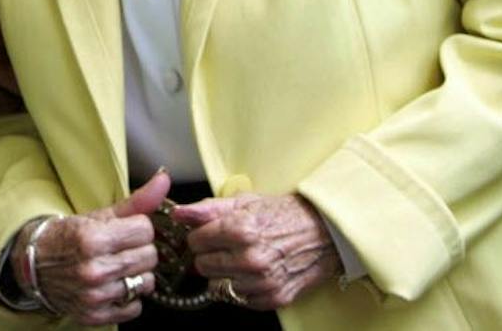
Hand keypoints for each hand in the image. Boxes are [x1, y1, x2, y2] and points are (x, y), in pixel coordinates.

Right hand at [13, 172, 168, 324]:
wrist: (36, 264)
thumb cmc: (70, 237)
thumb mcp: (99, 215)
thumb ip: (137, 200)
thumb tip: (164, 179)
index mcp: (93, 239)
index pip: (145, 230)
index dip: (138, 228)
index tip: (126, 230)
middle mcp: (94, 269)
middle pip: (149, 256)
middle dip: (140, 249)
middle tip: (123, 248)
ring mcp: (95, 296)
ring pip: (146, 283)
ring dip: (137, 274)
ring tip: (119, 267)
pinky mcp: (95, 315)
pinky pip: (135, 308)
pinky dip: (130, 298)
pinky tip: (115, 286)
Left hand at [172, 191, 339, 310]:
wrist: (323, 233)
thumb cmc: (283, 214)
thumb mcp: (245, 202)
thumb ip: (207, 208)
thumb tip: (178, 212)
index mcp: (240, 230)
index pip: (195, 241)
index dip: (199, 235)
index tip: (207, 233)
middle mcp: (250, 259)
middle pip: (202, 266)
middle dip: (208, 255)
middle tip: (223, 246)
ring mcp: (262, 282)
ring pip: (217, 286)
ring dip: (223, 273)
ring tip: (239, 258)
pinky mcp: (272, 299)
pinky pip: (238, 299)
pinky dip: (241, 288)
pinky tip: (252, 272)